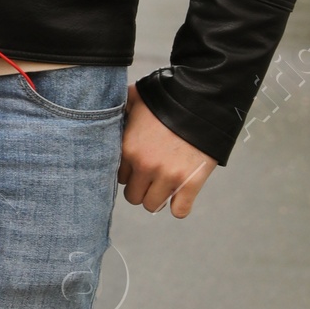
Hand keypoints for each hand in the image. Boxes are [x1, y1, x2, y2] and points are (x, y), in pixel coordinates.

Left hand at [117, 84, 214, 217]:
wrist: (203, 100)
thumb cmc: (168, 98)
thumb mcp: (136, 97)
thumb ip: (120, 107)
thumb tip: (106, 104)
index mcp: (128, 148)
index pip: (119, 177)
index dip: (130, 172)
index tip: (140, 166)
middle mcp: (144, 165)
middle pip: (133, 196)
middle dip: (142, 188)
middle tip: (153, 176)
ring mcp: (168, 176)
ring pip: (152, 205)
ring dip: (158, 197)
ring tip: (166, 184)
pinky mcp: (190, 183)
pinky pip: (179, 211)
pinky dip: (179, 206)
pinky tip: (181, 196)